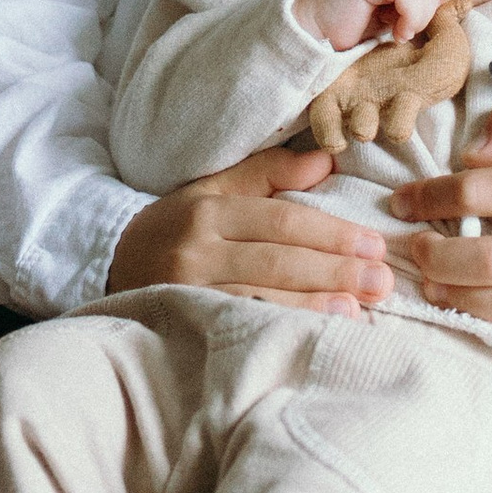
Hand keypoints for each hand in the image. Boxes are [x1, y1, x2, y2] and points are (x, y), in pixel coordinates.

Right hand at [109, 147, 392, 312]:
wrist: (109, 265)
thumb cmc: (174, 226)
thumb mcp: (213, 190)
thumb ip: (268, 174)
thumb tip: (326, 162)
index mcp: (208, 210)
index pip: (281, 222)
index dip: (332, 234)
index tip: (373, 246)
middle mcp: (196, 250)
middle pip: (277, 260)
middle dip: (335, 270)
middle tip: (382, 281)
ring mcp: (187, 291)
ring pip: (261, 297)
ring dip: (315, 304)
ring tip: (359, 309)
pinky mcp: (184, 322)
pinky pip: (241, 326)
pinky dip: (283, 328)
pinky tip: (316, 331)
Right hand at [297, 0, 457, 56]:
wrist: (310, 32)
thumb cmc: (353, 26)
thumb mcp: (396, 9)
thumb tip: (461, 4)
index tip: (418, 16)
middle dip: (431, 5)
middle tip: (406, 24)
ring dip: (419, 16)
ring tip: (398, 29)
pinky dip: (409, 17)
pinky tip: (393, 30)